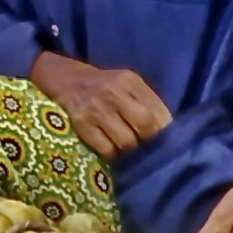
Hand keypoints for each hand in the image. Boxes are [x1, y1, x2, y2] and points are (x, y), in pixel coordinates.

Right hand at [30, 52, 172, 158]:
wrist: (64, 79)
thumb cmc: (103, 84)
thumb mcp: (127, 83)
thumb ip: (147, 102)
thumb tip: (168, 132)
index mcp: (129, 80)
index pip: (158, 112)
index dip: (165, 131)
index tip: (165, 140)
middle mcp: (112, 92)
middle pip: (144, 126)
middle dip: (149, 141)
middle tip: (147, 146)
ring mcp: (95, 108)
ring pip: (126, 141)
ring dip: (131, 149)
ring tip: (130, 147)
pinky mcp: (81, 124)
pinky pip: (106, 149)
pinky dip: (113, 152)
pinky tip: (113, 147)